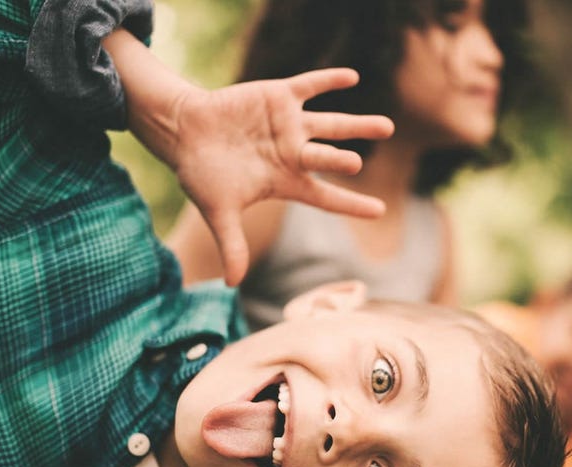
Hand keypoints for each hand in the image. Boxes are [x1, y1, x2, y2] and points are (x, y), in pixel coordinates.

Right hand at [171, 69, 393, 284]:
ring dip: (357, 125)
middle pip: (330, 158)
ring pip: (331, 125)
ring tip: (387, 128)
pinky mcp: (278, 97)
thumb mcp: (218, 211)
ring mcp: (290, 126)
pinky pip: (309, 86)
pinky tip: (353, 77)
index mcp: (286, 181)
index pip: (326, 197)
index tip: (379, 211)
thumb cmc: (202, 173)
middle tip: (357, 163)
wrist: (183, 132)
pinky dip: (329, 80)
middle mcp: (295, 154)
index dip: (352, 204)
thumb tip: (231, 285)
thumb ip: (231, 244)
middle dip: (343, 160)